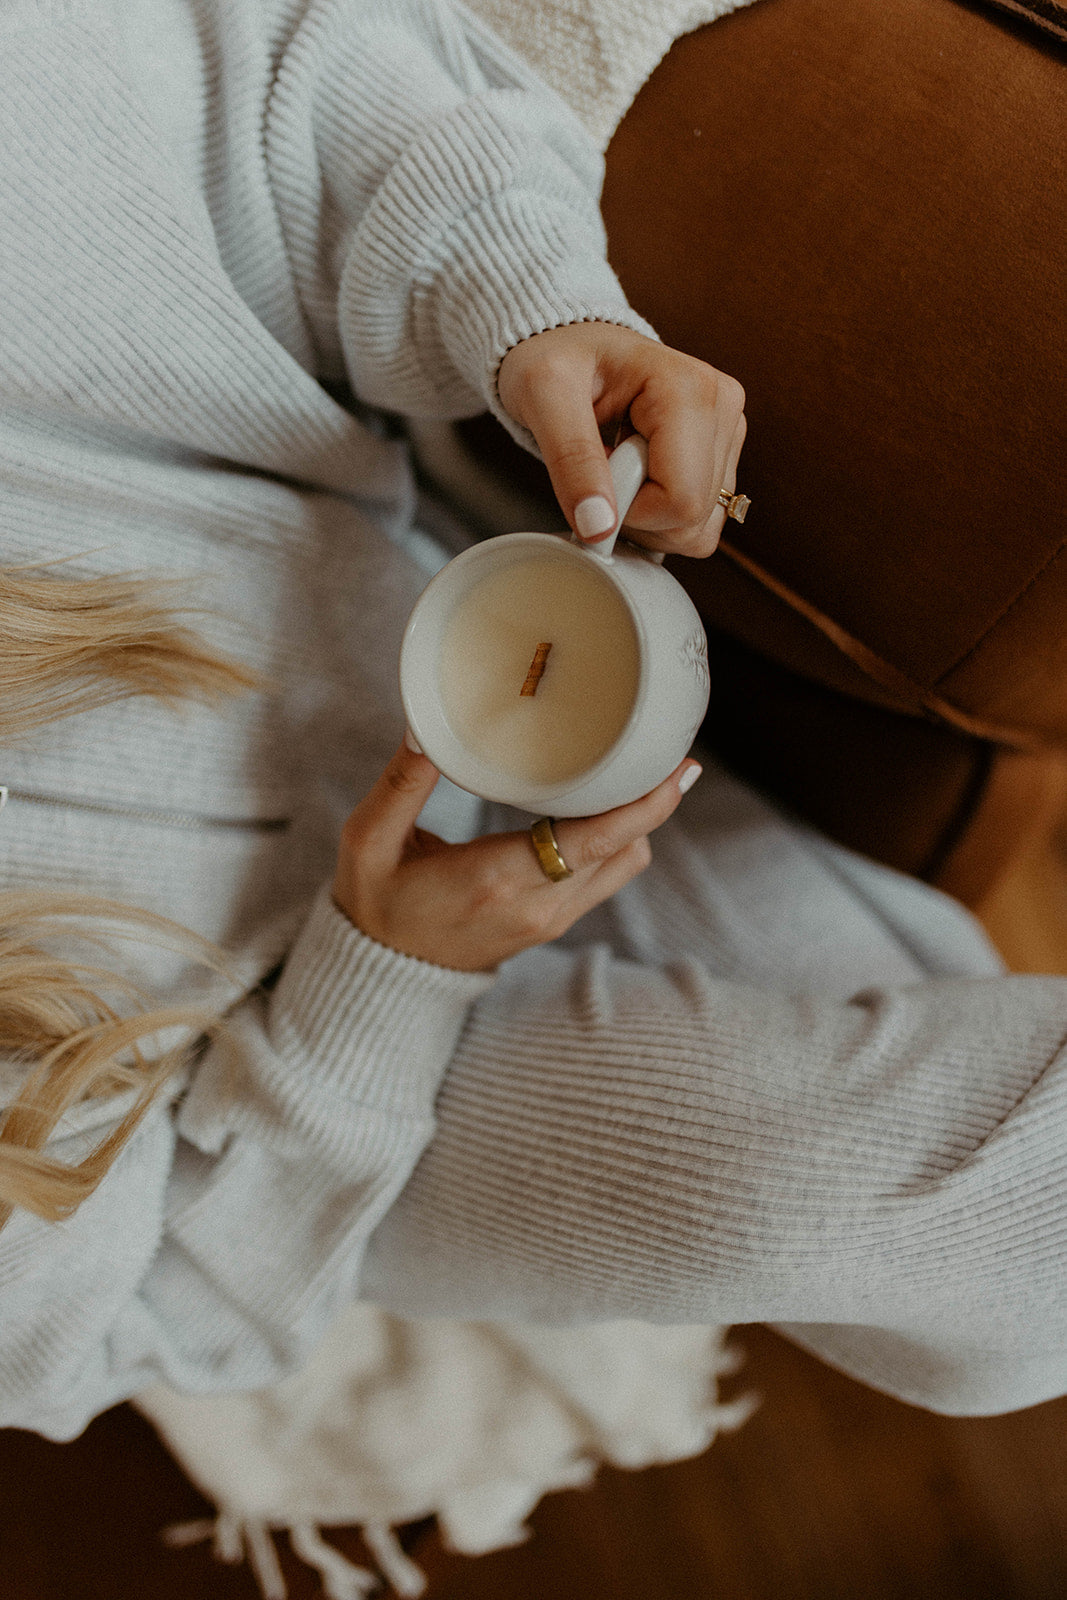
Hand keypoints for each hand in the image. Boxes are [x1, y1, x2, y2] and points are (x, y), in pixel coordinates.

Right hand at [332, 738, 700, 971]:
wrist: (382, 976)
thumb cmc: (375, 903)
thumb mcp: (369, 840)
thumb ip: (402, 782)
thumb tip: (426, 725)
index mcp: (495, 878)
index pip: (592, 841)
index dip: (644, 806)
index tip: (679, 768)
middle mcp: (536, 904)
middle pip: (624, 849)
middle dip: (652, 801)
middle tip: (663, 748)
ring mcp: (549, 919)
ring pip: (624, 865)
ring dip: (635, 823)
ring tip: (633, 770)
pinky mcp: (552, 922)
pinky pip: (605, 876)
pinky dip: (614, 840)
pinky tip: (603, 805)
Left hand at [497, 322, 745, 558]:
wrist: (569, 346)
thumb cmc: (555, 356)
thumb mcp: (544, 395)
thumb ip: (571, 461)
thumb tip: (599, 527)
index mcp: (690, 390)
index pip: (681, 500)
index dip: (630, 510)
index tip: (594, 478)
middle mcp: (722, 409)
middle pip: (693, 519)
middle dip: (636, 514)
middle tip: (602, 467)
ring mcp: (727, 432)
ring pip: (699, 527)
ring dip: (647, 517)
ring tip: (617, 466)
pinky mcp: (721, 453)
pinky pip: (699, 521)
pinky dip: (660, 516)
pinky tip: (637, 476)